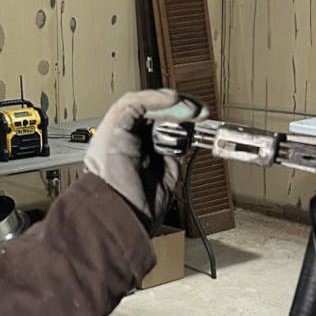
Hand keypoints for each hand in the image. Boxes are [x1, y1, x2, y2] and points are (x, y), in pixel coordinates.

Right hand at [83, 90, 207, 231]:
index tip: (200, 120)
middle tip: (200, 111)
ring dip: (169, 102)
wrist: (125, 216)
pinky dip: (155, 99)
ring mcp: (118, 134)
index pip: (156, 126)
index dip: (179, 119)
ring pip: (143, 105)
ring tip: (190, 107)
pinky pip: (135, 104)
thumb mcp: (165, 177)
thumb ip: (170, 158)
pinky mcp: (115, 128)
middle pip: (151, 113)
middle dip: (179, 108)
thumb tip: (183, 142)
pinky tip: (174, 101)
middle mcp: (124, 141)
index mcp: (133, 154)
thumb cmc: (138, 208)